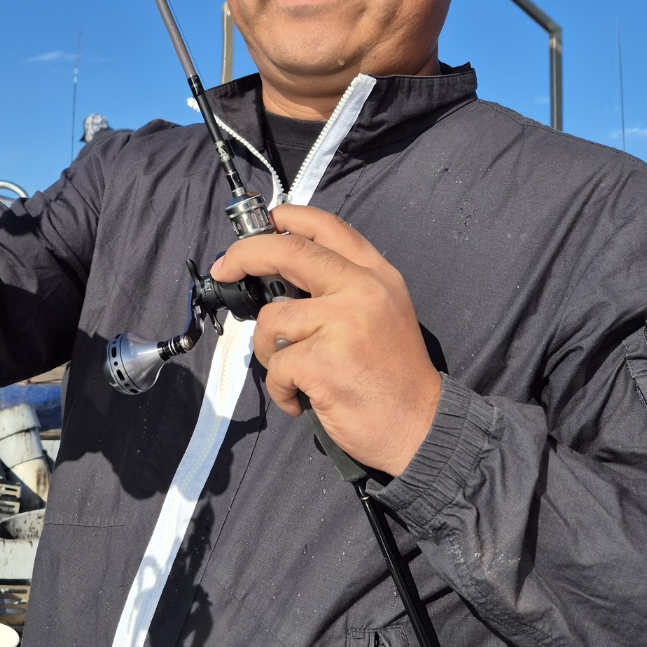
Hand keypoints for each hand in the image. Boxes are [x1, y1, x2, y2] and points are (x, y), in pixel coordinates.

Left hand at [211, 205, 441, 476]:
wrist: (421, 428)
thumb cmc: (392, 377)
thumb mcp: (381, 313)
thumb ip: (340, 288)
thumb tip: (278, 275)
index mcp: (376, 275)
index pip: (328, 227)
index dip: (289, 218)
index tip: (264, 223)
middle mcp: (362, 290)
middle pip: (288, 251)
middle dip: (245, 256)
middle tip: (224, 269)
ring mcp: (342, 323)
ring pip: (271, 319)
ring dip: (269, 351)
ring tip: (296, 374)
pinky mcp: (322, 360)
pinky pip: (275, 365)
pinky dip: (280, 388)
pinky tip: (302, 399)